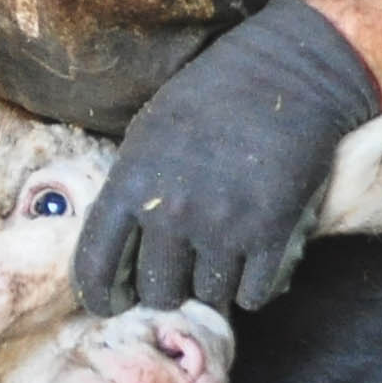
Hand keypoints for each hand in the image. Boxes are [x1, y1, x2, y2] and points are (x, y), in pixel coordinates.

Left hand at [75, 0, 381, 318]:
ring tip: (217, 265)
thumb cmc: (210, 98)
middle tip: (177, 280)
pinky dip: (250, 290)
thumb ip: (130, 190)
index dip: (99, 296)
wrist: (286, 76)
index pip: (95, 265)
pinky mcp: (270, 234)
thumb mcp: (147, 135)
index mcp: (129, 185)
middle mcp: (171, 213)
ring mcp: (222, 227)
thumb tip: (119, 246)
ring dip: (211, 288)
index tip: (111, 306)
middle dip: (165, 291)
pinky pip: (252, 293)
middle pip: (157, 292)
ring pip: (207, 296)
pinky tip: (250, 269)